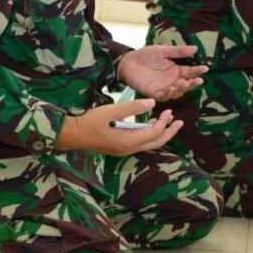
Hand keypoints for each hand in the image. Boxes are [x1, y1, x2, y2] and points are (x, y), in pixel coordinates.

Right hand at [55, 99, 184, 155]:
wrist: (72, 135)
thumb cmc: (91, 121)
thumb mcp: (112, 111)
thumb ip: (133, 107)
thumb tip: (152, 103)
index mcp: (129, 141)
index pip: (154, 133)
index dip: (164, 122)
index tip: (169, 111)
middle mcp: (129, 149)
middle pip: (155, 143)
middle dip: (169, 132)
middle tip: (180, 122)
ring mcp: (124, 149)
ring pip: (148, 143)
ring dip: (159, 132)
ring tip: (168, 120)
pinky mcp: (120, 147)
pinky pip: (140, 142)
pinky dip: (148, 134)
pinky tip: (149, 123)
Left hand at [117, 45, 206, 100]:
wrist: (128, 62)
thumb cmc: (145, 55)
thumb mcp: (163, 50)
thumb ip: (178, 52)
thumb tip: (195, 48)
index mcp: (175, 70)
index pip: (190, 72)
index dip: (197, 71)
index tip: (205, 69)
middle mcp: (172, 80)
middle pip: (185, 84)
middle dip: (192, 83)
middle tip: (198, 80)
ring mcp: (164, 87)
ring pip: (176, 92)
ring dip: (181, 90)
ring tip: (184, 84)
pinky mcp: (154, 93)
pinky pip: (163, 96)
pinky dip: (168, 94)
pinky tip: (171, 89)